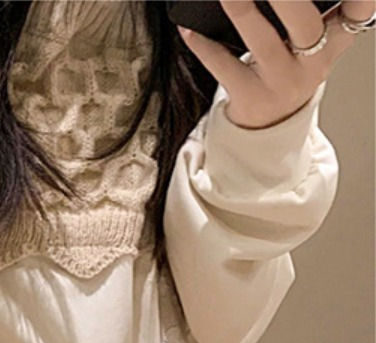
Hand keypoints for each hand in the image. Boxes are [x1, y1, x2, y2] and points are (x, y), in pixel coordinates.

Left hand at [179, 0, 374, 128]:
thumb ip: (312, 13)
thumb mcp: (313, 43)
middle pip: (304, 23)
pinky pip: (224, 68)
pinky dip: (204, 46)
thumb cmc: (290, 68)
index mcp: (335, 41)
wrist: (270, 125)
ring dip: (242, 13)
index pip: (359, 11)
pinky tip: (190, 28)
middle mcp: (313, 63)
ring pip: (262, 43)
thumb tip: (270, 0)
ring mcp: (281, 83)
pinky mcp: (250, 98)